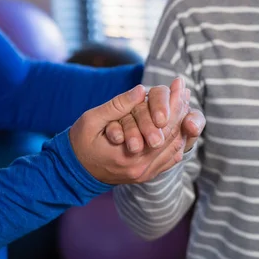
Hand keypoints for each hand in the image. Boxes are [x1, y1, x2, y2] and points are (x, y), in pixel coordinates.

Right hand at [68, 78, 192, 184]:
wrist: (73, 172)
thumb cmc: (80, 143)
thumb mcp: (91, 120)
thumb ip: (117, 106)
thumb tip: (141, 90)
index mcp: (128, 156)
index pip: (162, 126)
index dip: (174, 102)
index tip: (179, 83)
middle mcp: (141, 168)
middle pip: (173, 136)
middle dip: (181, 110)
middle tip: (185, 90)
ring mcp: (145, 174)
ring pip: (175, 148)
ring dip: (182, 125)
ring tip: (185, 102)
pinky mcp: (146, 175)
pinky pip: (170, 159)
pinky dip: (178, 140)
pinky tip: (179, 124)